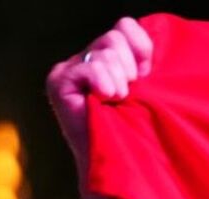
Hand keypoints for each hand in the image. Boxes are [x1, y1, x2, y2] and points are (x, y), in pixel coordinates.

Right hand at [45, 17, 153, 177]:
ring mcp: (70, 68)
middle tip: (129, 94)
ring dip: (119, 79)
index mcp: (111, 58)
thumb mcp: (149, 89)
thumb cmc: (139, 129)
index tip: (146, 76)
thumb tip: (145, 36)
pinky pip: (89, 67)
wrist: (120, 161)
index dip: (142, 48)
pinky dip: (103, 82)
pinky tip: (106, 98)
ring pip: (105, 50)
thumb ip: (145, 59)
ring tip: (118, 100)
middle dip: (130, 67)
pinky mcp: (59, 81)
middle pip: (115, 36)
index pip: (126, 26)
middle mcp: (88, 59)